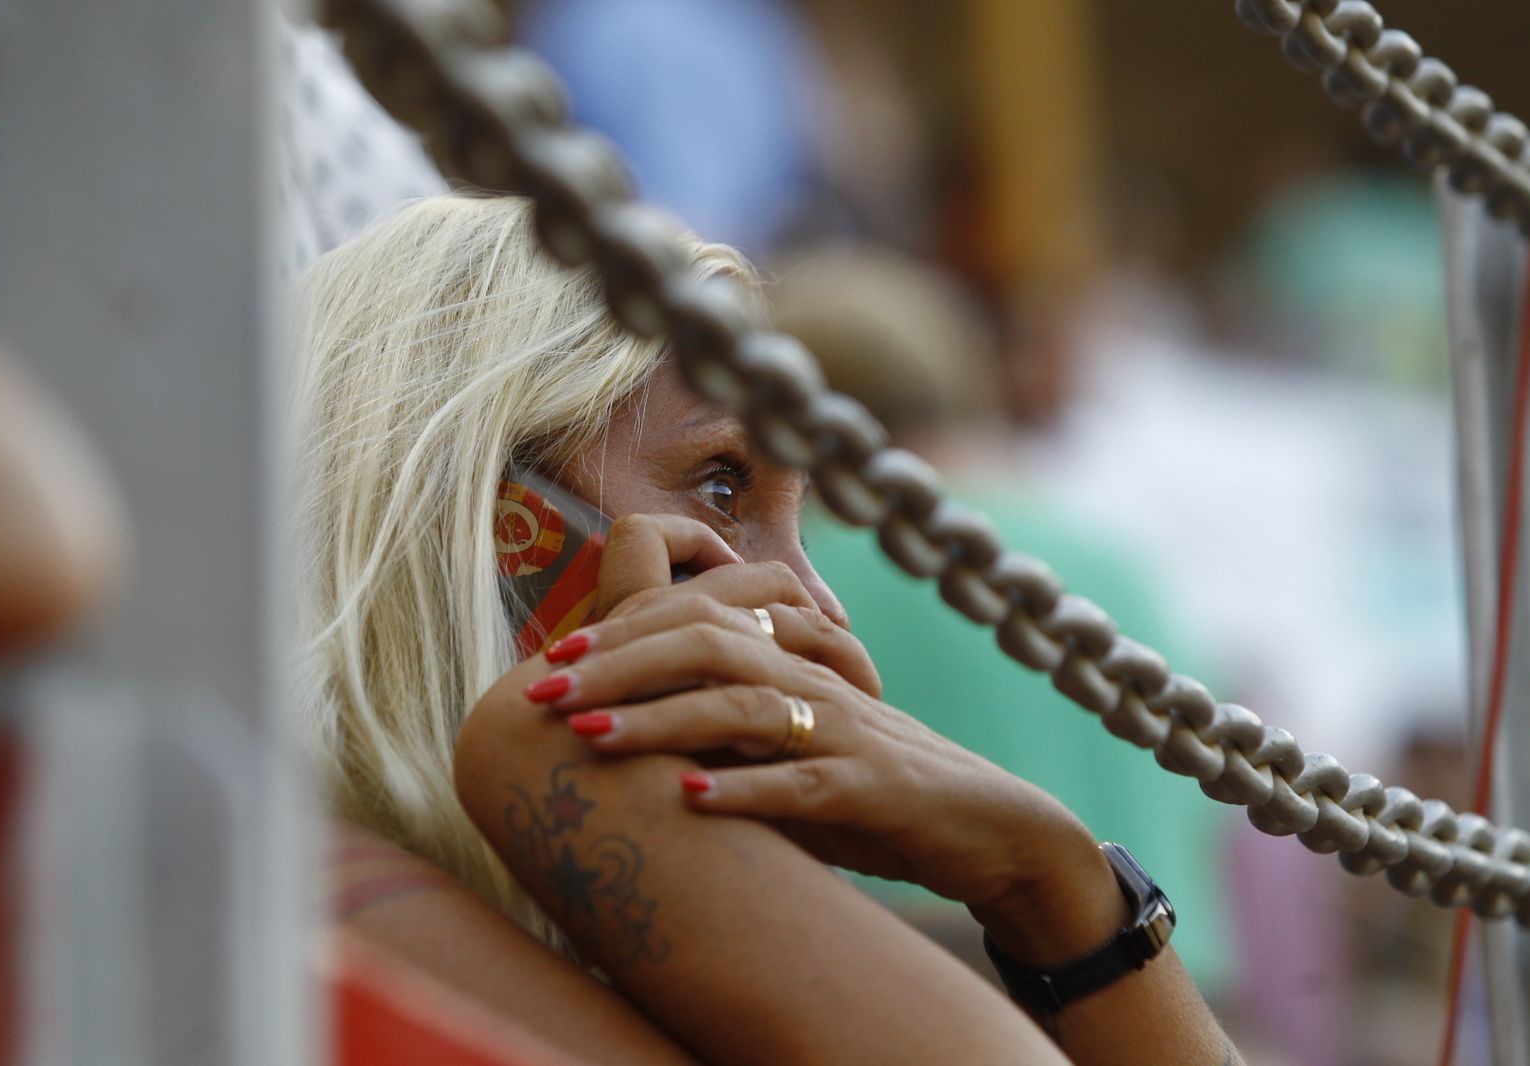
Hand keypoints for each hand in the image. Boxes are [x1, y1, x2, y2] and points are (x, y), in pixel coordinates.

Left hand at [526, 513, 1103, 926]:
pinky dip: (745, 790)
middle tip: (545, 692)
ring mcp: (844, 732)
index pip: (696, 616)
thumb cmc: (869, 790)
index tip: (554, 660)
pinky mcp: (873, 790)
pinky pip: (805, 783)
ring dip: (660, 721)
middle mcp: (811, 681)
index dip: (621, 630)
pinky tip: (691, 802)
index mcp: (788, 663)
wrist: (984, 825)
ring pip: (743, 704)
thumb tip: (622, 738)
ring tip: (590, 740)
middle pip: (706, 641)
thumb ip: (720, 736)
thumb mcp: (787, 754)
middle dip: (617, 664)